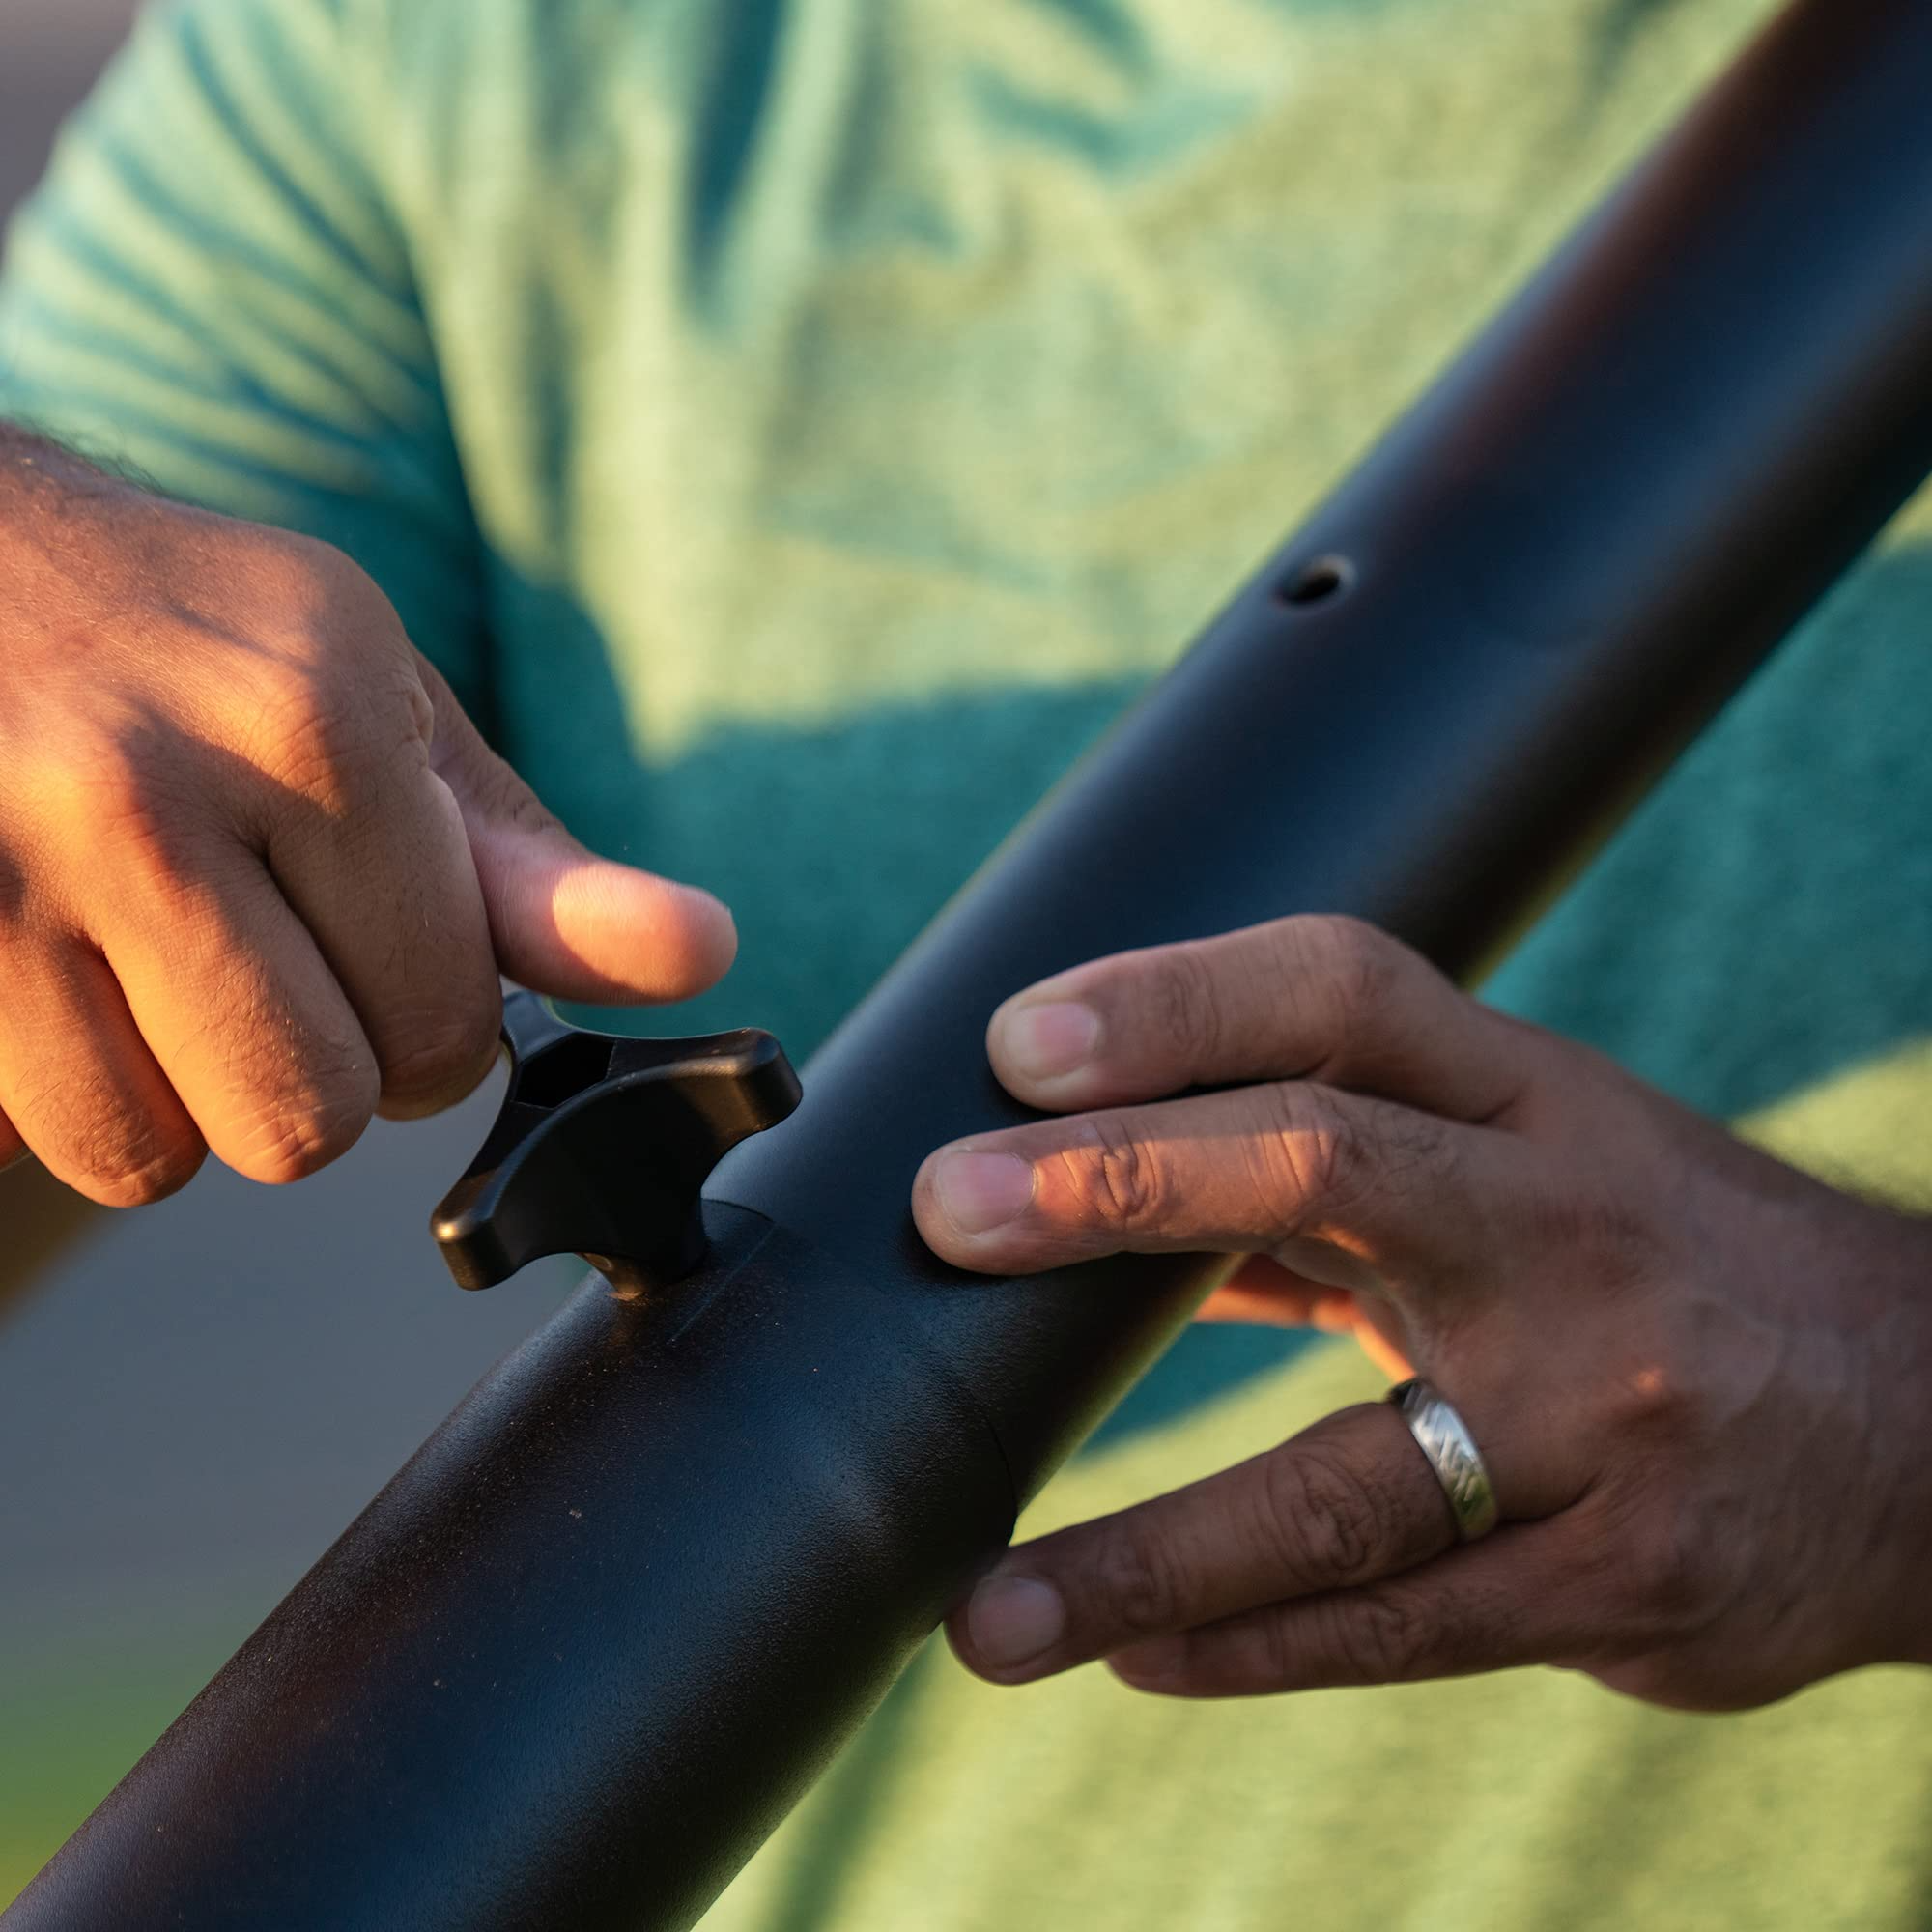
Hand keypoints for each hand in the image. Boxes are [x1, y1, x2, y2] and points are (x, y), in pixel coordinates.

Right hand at [0, 436, 733, 1203]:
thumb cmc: (192, 648)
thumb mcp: (378, 713)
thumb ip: (531, 869)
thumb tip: (700, 955)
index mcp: (309, 717)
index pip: (443, 1025)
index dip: (427, 1025)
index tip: (377, 954)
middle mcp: (145, 787)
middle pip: (308, 1118)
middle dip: (308, 1070)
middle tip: (256, 956)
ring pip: (159, 1157)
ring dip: (176, 1091)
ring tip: (141, 948)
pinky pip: (37, 1142)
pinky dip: (63, 1090)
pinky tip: (52, 961)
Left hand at [913, 914, 1931, 1709]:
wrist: (1929, 1415)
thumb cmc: (1659, 1261)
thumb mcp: (1528, 1161)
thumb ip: (1338, 1168)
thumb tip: (1098, 1188)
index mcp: (1534, 1096)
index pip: (1344, 993)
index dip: (1177, 999)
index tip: (1019, 1042)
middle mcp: (1570, 1226)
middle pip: (1331, 1160)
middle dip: (1126, 1178)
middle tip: (949, 1214)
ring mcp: (1607, 1414)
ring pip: (1350, 1477)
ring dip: (1148, 1549)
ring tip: (988, 1612)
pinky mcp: (1631, 1577)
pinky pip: (1409, 1621)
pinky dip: (1254, 1642)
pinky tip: (1132, 1657)